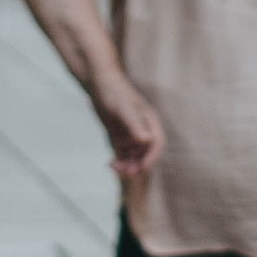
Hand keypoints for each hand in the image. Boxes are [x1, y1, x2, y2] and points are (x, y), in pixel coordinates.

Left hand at [90, 67, 165, 181]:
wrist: (99, 82)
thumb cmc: (114, 91)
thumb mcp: (124, 108)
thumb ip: (135, 124)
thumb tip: (147, 140)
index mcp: (150, 122)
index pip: (157, 144)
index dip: (151, 158)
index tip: (142, 169)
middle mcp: (143, 129)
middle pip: (145, 153)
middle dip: (138, 164)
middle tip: (126, 173)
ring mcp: (131, 134)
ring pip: (133, 156)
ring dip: (127, 165)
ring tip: (114, 168)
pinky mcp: (119, 136)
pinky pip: (122, 154)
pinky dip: (119, 161)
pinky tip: (110, 164)